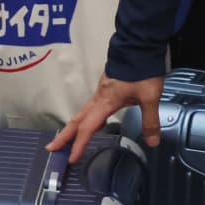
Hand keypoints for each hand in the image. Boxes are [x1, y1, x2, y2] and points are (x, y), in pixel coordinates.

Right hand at [49, 73, 164, 165]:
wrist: (138, 46)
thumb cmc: (140, 70)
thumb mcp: (149, 96)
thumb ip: (150, 120)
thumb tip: (152, 142)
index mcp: (105, 102)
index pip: (88, 127)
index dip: (79, 144)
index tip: (71, 158)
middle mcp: (99, 98)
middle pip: (77, 119)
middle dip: (65, 135)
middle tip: (51, 148)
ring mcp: (101, 92)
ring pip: (83, 113)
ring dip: (74, 127)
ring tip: (68, 139)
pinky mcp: (106, 88)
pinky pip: (91, 107)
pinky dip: (86, 118)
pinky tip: (93, 123)